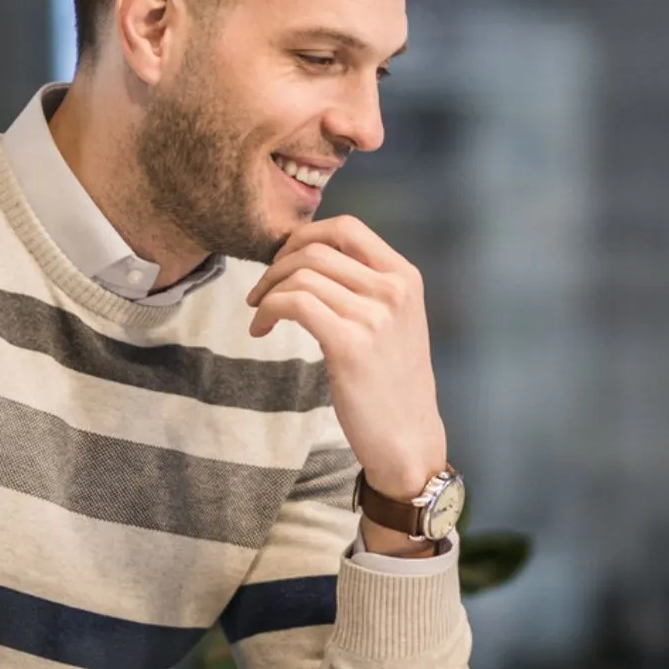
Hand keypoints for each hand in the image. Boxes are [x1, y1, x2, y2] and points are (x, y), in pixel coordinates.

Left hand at [244, 217, 449, 552]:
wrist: (408, 440)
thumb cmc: (392, 384)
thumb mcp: (393, 322)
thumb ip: (365, 287)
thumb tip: (308, 258)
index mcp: (405, 277)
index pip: (346, 228)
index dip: (304, 235)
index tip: (283, 260)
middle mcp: (394, 290)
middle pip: (315, 249)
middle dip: (276, 265)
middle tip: (260, 292)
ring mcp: (375, 316)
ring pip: (300, 275)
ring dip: (267, 290)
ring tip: (259, 314)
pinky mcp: (350, 344)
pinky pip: (294, 304)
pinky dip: (267, 311)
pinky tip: (260, 330)